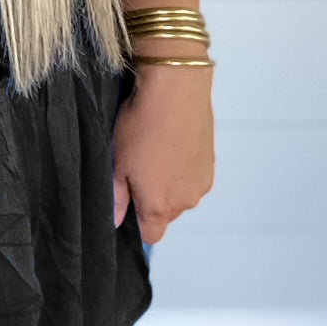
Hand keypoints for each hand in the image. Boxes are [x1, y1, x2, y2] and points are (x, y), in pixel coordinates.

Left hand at [111, 63, 214, 243]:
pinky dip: (183, 168)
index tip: (128, 202)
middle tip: (137, 168)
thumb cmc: (143, 124)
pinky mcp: (211, 164)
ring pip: (181, 195)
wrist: (176, 90)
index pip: (150, 236)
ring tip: (155, 152)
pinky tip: (171, 144)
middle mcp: (185, 201)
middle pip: (166, 215)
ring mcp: (202, 183)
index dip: (137, 223)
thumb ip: (117, 197)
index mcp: (159, 206)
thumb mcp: (117, 162)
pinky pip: (194, 177)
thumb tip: (115, 219)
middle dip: (152, 199)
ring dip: (169, 183)